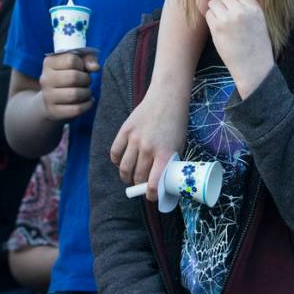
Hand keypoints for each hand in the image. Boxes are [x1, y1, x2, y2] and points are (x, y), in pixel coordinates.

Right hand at [40, 52, 98, 121]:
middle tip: (86, 82)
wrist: (51, 101)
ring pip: (75, 94)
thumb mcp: (77, 64)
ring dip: (87, 93)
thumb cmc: (68, 77)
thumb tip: (95, 67)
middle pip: (73, 77)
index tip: (82, 69)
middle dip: (86, 80)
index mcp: (49, 63)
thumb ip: (88, 60)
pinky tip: (87, 102)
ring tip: (87, 92)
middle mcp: (45, 79)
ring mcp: (48, 96)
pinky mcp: (53, 111)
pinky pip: (76, 109)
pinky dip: (87, 105)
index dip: (82, 65)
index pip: (71, 60)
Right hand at [110, 86, 187, 200]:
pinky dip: (116, 161)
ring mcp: (135, 139)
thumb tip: (162, 180)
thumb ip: (169, 161)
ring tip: (129, 178)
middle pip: (138, 177)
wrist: (167, 97)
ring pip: (124, 168)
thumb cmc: (176, 122)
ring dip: (126, 177)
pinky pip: (114, 152)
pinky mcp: (125, 130)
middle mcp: (149, 148)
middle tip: (141, 187)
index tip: (151, 197)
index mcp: (165, 154)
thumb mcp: (179, 144)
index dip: (151, 195)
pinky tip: (120, 163)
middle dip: (139, 186)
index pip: (153, 184)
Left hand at [205, 0, 273, 98]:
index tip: (229, 3)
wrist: (253, 67)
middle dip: (221, 2)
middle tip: (224, 14)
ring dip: (215, 10)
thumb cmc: (256, 44)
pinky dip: (211, 19)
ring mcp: (228, 19)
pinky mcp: (217, 28)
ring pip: (213, 3)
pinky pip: (208, 15)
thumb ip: (247, 5)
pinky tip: (218, 28)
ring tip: (222, 21)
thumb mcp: (259, 20)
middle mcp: (242, 11)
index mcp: (254, 8)